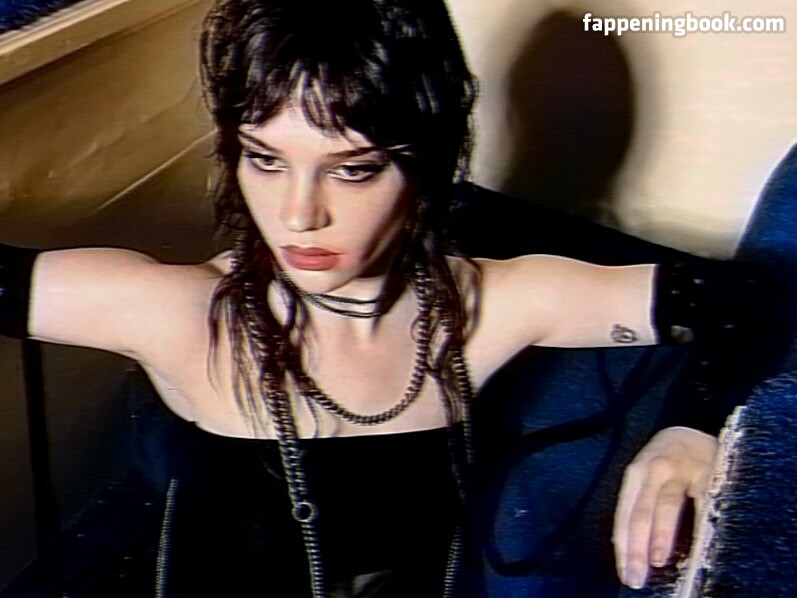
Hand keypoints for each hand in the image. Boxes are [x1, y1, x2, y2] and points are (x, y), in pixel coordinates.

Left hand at [613, 426, 717, 588]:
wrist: (693, 429)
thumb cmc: (666, 461)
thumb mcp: (647, 476)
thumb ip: (640, 505)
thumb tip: (632, 548)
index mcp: (635, 474)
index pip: (625, 513)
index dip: (624, 544)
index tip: (625, 571)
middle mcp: (654, 470)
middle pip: (642, 512)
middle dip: (637, 548)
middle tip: (635, 576)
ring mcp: (681, 469)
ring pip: (667, 505)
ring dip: (660, 535)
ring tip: (656, 561)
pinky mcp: (708, 470)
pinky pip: (702, 502)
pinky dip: (698, 524)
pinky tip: (697, 545)